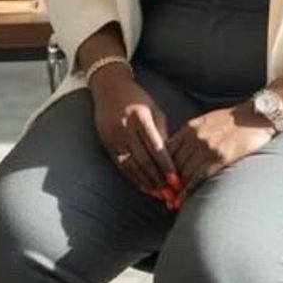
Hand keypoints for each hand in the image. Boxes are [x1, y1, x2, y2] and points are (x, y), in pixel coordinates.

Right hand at [88, 66, 179, 204]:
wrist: (108, 87)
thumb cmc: (137, 99)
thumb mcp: (154, 111)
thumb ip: (162, 133)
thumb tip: (173, 160)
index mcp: (140, 116)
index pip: (155, 146)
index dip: (166, 166)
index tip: (176, 180)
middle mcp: (125, 127)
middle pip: (143, 159)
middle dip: (158, 179)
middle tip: (171, 194)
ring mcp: (113, 136)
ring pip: (131, 166)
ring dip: (146, 182)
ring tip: (159, 195)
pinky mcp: (106, 143)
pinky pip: (121, 165)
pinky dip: (133, 178)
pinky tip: (144, 187)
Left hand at [167, 103, 274, 189]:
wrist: (256, 116)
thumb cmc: (233, 120)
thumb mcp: (207, 122)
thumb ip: (192, 134)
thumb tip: (180, 150)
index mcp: (190, 128)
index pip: (167, 149)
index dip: (160, 166)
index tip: (157, 179)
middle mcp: (195, 137)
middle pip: (173, 163)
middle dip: (165, 181)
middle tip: (160, 195)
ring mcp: (207, 147)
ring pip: (184, 172)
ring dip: (175, 189)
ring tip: (169, 201)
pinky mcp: (220, 157)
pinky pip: (199, 177)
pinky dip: (188, 190)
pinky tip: (183, 199)